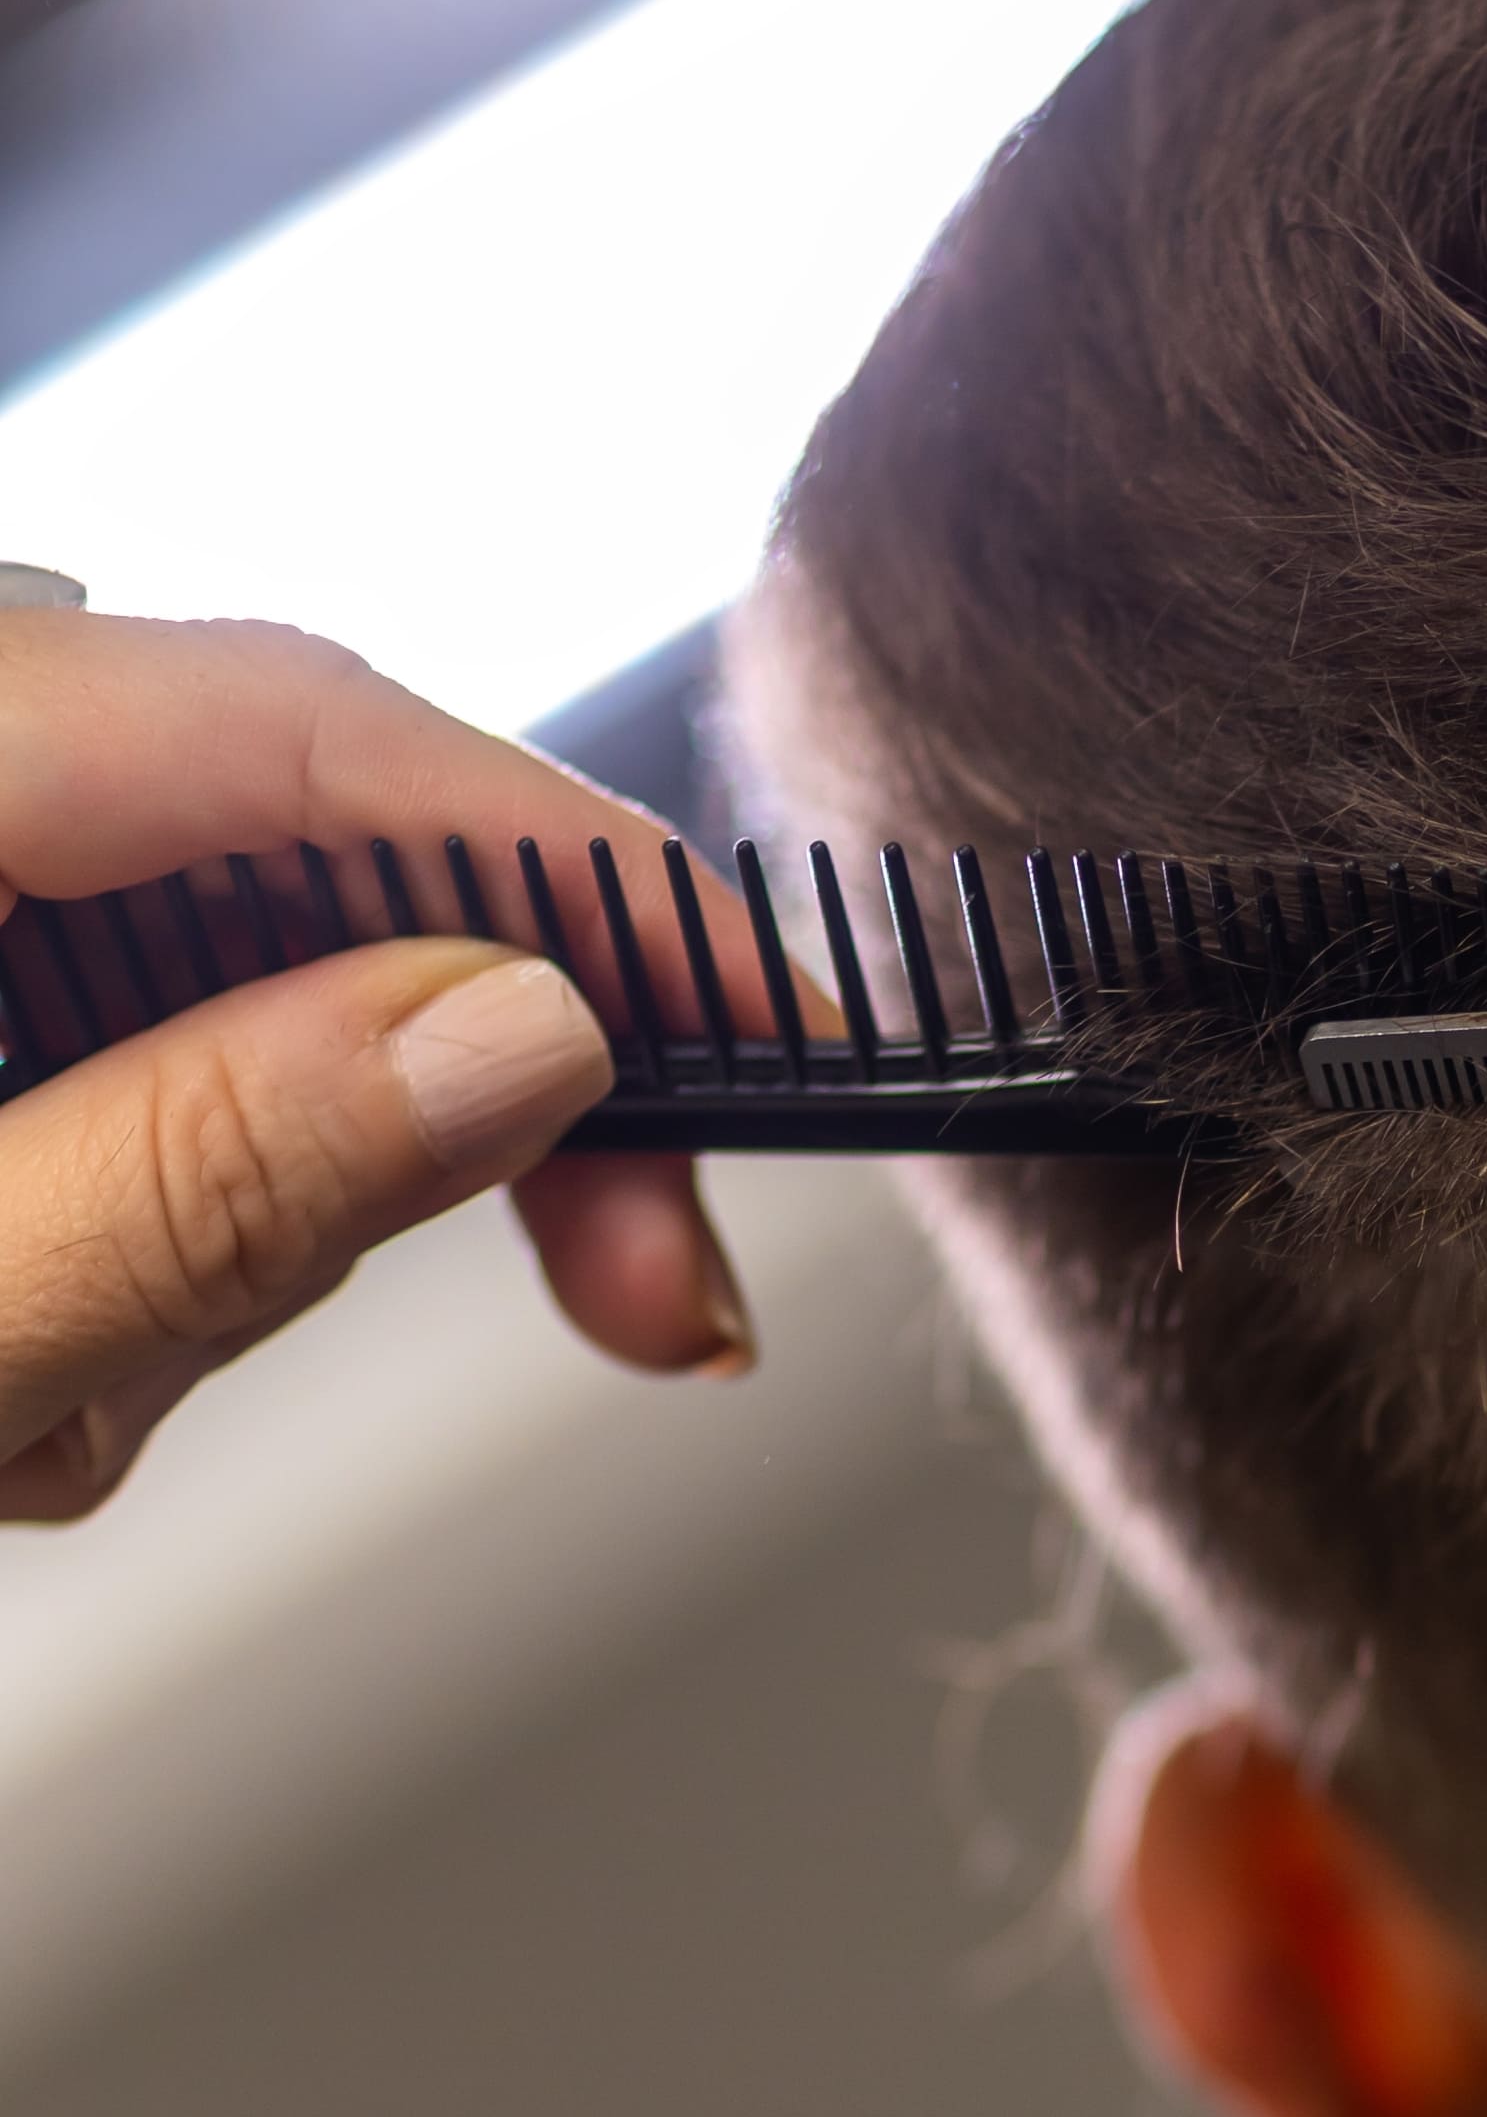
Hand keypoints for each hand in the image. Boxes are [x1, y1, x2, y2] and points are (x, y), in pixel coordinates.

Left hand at [0, 603, 751, 1520]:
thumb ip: (205, 1171)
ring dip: (274, 1176)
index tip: (776, 1017)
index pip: (298, 729)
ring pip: (215, 942)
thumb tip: (521, 1038)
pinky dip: (158, 1179)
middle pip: (286, 828)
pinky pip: (110, 1006)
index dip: (574, 866)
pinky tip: (80, 1323)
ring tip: (125, 1387)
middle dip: (472, 1072)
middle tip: (649, 1284)